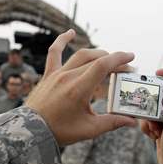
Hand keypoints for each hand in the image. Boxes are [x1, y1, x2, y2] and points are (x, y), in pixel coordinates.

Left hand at [26, 29, 136, 145]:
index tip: (131, 57)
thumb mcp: (88, 129)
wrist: (31, 130)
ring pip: (80, 55)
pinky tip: (70, 32)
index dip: (119, 59)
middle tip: (124, 69)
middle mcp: (68, 76)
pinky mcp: (49, 74)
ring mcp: (57, 73)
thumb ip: (112, 122)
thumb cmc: (59, 131)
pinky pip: (54, 53)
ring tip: (109, 58)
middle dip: (114, 62)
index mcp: (79, 89)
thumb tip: (131, 121)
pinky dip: (61, 40)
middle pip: (96, 60)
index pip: (103, 66)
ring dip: (97, 54)